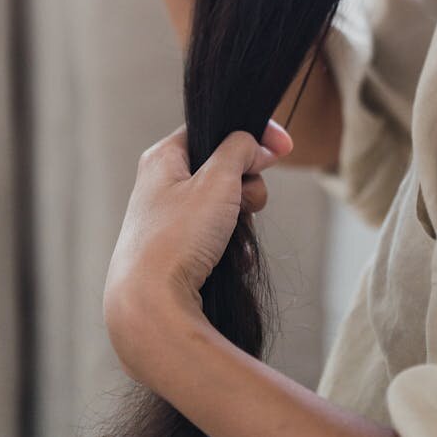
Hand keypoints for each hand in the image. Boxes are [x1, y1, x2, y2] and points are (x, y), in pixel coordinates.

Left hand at [104, 120, 292, 379]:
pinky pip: (214, 235)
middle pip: (221, 167)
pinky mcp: (173, 251)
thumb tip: (254, 146)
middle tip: (249, 203)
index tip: (285, 147)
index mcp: (163, 158)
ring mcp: (165, 219)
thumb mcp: (217, 181)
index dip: (252, 134)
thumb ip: (240, 150)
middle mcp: (160, 184)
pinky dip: (231, 244)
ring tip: (237, 238)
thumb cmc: (178, 239)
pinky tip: (235, 260)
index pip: (214, 127)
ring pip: (221, 203)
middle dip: (247, 184)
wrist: (151, 308)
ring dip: (241, 218)